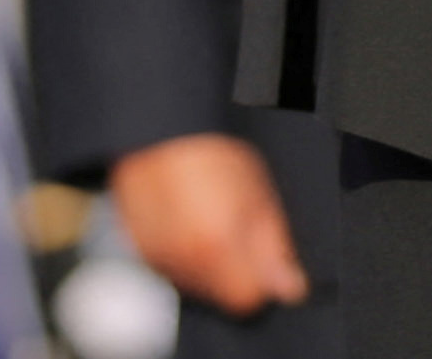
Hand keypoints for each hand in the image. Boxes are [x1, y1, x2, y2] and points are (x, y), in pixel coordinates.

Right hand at [113, 134, 309, 315]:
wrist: (158, 130)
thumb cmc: (209, 151)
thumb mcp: (259, 192)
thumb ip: (276, 247)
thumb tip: (291, 288)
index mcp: (216, 247)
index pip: (247, 300)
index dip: (262, 280)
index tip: (268, 260)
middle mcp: (183, 261)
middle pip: (221, 296)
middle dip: (236, 271)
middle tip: (238, 228)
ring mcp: (158, 259)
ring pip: (196, 285)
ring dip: (209, 264)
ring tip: (211, 216)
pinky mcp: (140, 252)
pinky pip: (172, 269)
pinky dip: (184, 254)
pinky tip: (189, 220)